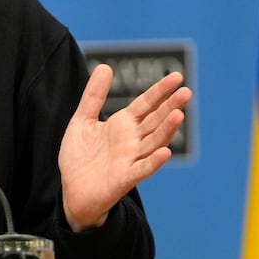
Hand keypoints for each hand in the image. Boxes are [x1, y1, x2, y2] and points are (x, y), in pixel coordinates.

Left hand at [59, 64, 190, 230]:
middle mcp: (132, 140)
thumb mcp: (82, 121)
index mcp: (124, 124)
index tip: (177, 77)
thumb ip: (93, 96)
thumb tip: (105, 67)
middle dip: (171, 106)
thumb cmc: (79, 157)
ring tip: (179, 114)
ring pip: (154, 142)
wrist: (72, 191)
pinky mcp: (125, 178)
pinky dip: (154, 161)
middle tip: (186, 92)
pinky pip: (142, 169)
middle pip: (156, 120)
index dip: (161, 91)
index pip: (147, 104)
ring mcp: (131, 158)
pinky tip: (165, 152)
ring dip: (167, 130)